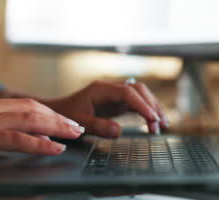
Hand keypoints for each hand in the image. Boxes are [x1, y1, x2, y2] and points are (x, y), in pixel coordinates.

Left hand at [0, 80, 168, 137]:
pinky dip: (146, 112)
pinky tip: (153, 123)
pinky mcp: (116, 102)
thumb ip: (98, 126)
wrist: (56, 111)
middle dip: (151, 105)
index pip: (127, 92)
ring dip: (152, 107)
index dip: (142, 104)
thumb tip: (119, 131)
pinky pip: (136, 103)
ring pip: (140, 95)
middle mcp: (110, 88)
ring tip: (162, 125)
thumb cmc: (64, 115)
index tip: (152, 118)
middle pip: (138, 90)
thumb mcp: (79, 123)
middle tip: (159, 125)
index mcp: (101, 89)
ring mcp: (114, 94)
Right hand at [0, 98, 83, 174]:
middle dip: (59, 118)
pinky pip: (18, 139)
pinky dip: (40, 143)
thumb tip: (10, 137)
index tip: (64, 119)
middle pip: (35, 109)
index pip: (26, 104)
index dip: (49, 112)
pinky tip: (54, 148)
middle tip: (78, 126)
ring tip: (75, 134)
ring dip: (57, 127)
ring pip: (32, 120)